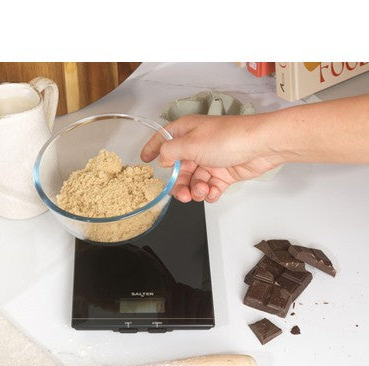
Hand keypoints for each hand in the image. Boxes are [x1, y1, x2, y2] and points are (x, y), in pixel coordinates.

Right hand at [141, 114, 283, 202]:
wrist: (260, 146)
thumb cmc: (227, 138)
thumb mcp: (190, 144)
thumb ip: (170, 152)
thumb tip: (163, 159)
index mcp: (186, 132)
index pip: (163, 139)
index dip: (152, 149)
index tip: (144, 160)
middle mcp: (196, 146)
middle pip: (179, 169)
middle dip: (180, 184)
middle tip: (183, 195)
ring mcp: (210, 160)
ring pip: (194, 181)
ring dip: (196, 190)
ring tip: (203, 191)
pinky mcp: (223, 173)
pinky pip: (209, 187)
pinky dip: (209, 193)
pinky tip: (212, 193)